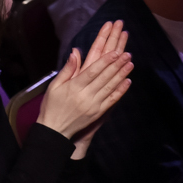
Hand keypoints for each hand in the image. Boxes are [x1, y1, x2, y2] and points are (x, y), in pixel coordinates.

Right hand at [38, 21, 133, 151]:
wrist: (55, 130)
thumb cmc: (52, 105)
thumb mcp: (54, 86)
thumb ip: (67, 69)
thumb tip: (75, 52)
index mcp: (74, 87)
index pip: (92, 71)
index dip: (105, 61)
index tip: (115, 52)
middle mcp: (85, 95)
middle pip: (104, 77)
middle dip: (117, 65)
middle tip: (127, 54)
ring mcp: (94, 105)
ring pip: (110, 87)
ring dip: (121, 75)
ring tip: (130, 64)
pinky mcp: (98, 112)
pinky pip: (112, 100)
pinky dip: (121, 91)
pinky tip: (128, 82)